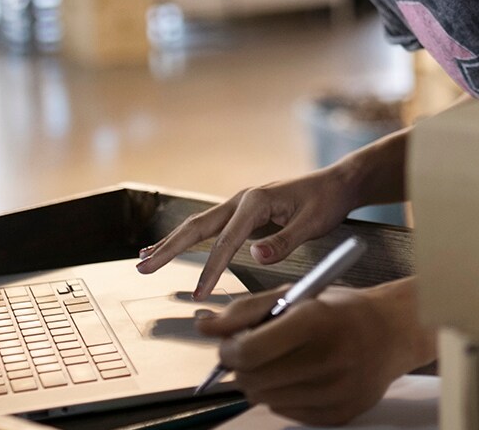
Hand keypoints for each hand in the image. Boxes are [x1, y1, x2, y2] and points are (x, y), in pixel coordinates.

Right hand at [136, 167, 360, 298]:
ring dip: (170, 242)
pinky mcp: (242, 211)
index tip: (199, 294)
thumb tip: (255, 255)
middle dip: (169, 249)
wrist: (336, 183)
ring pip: (197, 225)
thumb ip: (285, 241)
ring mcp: (239, 204)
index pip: (226, 241)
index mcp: (256, 202)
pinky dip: (185, 237)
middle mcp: (241, 199)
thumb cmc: (326, 202)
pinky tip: (168, 245)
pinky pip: (208, 226)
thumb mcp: (314, 223)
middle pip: (197, 226)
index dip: (212, 269)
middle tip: (143, 268)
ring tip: (144, 258)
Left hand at [198, 278, 429, 426]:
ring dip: (262, 381)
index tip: (230, 343)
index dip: (229, 350)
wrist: (395, 332)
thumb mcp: (297, 295)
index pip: (250, 351)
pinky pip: (286, 413)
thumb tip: (204, 327)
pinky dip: (283, 396)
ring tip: (284, 361)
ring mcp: (336, 391)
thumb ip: (247, 310)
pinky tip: (303, 376)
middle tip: (254, 352)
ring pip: (264, 399)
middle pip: (252, 379)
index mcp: (317, 321)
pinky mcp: (340, 414)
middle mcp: (330, 359)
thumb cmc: (342, 311)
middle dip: (242, 366)